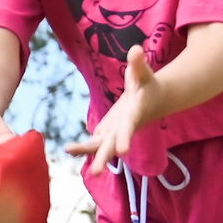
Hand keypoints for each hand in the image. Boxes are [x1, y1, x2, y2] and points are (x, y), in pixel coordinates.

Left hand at [65, 49, 162, 172]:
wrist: (153, 98)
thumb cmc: (148, 83)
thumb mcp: (144, 73)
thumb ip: (139, 64)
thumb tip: (136, 49)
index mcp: (134, 116)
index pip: (129, 129)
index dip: (125, 138)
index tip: (123, 151)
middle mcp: (124, 128)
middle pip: (113, 145)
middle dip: (104, 158)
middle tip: (95, 173)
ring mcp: (115, 132)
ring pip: (100, 145)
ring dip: (86, 150)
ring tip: (69, 149)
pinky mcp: (108, 131)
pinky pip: (95, 142)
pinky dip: (85, 147)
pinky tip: (70, 149)